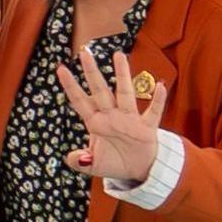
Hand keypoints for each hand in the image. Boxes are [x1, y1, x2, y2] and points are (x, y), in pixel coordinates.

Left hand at [57, 48, 169, 184]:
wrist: (138, 169)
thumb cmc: (114, 161)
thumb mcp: (93, 165)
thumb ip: (80, 161)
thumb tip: (71, 158)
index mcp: (96, 123)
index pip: (80, 101)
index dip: (70, 86)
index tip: (60, 68)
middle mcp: (111, 116)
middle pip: (100, 90)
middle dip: (92, 73)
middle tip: (84, 52)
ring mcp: (130, 119)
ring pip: (125, 93)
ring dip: (122, 75)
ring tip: (119, 56)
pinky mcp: (147, 128)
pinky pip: (153, 112)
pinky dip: (158, 100)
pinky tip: (160, 86)